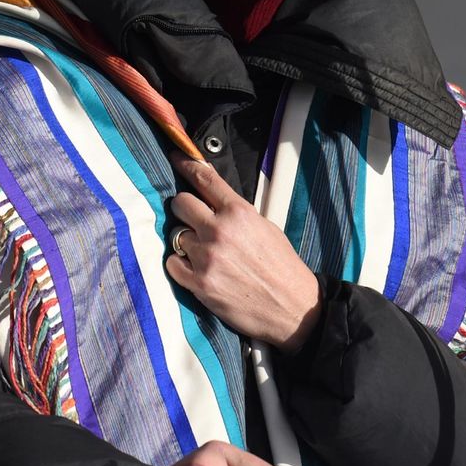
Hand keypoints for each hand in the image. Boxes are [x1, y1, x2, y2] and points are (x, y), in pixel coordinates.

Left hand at [166, 155, 320, 350]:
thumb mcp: (264, 226)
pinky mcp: (199, 284)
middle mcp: (220, 230)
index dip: (186, 164)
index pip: (204, 179)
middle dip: (184, 209)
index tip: (175, 157)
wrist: (293, 308)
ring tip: (205, 253)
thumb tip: (212, 197)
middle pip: (180, 203)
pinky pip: (172, 263)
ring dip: (186, 242)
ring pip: (176, 235)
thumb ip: (235, 211)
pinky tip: (196, 269)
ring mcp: (207, 257)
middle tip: (192, 219)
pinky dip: (180, 265)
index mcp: (239, 212)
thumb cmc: (282, 266)